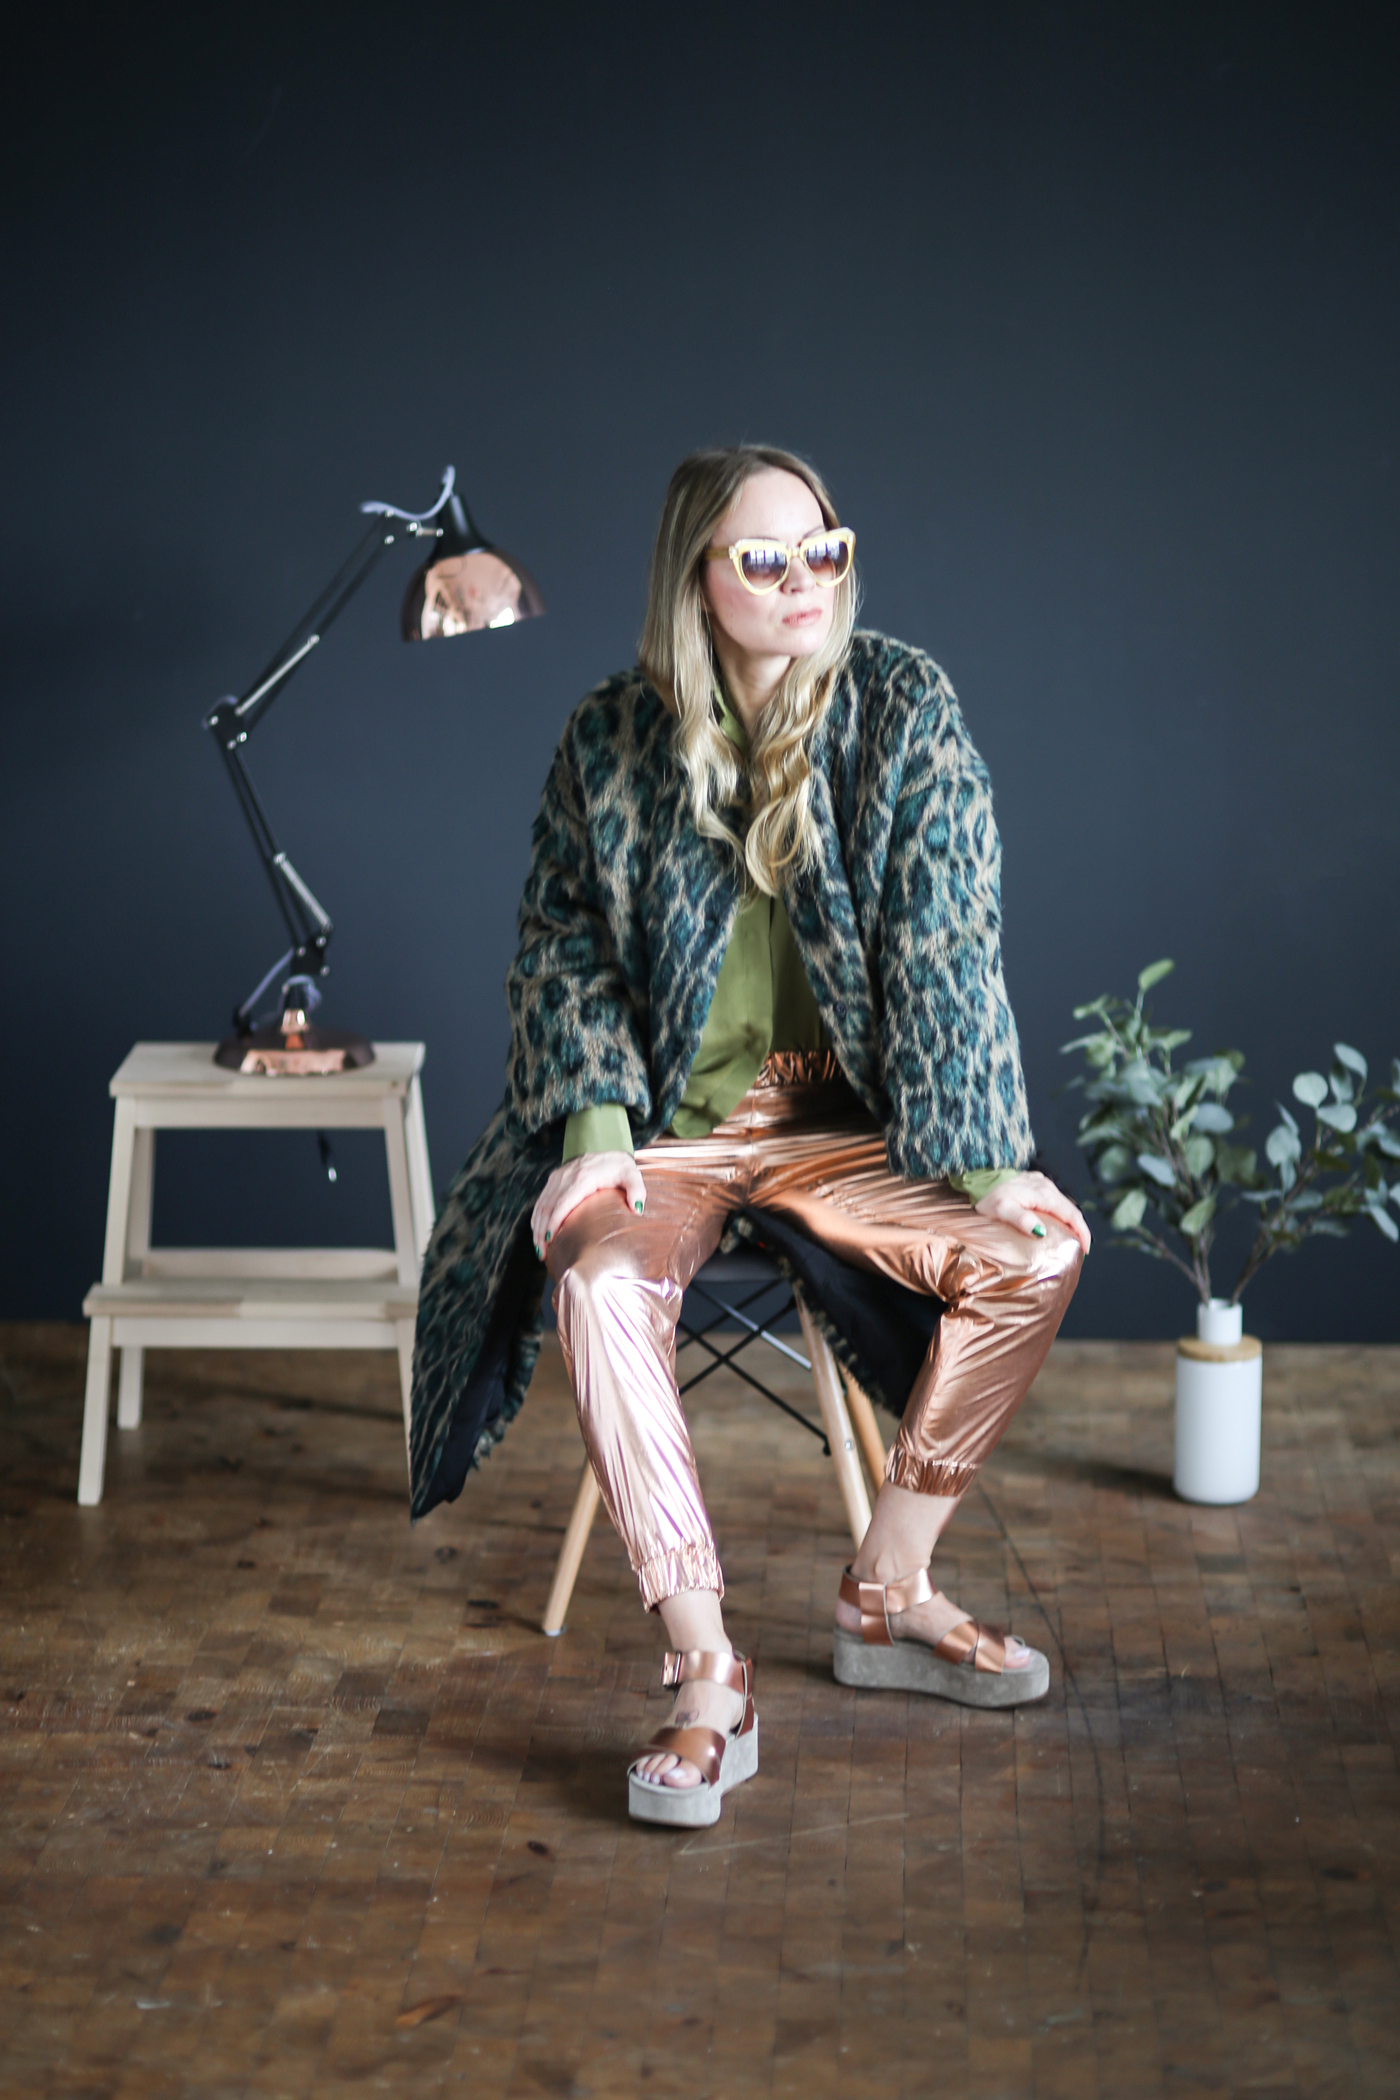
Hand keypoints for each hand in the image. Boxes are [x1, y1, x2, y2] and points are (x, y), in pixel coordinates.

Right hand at [530, 1150, 647, 1257]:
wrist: (607, 1147)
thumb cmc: (620, 1167)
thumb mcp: (632, 1175)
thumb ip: (636, 1190)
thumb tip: (637, 1209)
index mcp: (583, 1178)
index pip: (563, 1203)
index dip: (554, 1222)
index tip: (550, 1241)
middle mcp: (566, 1176)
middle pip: (547, 1207)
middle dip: (542, 1232)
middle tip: (543, 1254)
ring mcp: (558, 1177)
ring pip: (541, 1205)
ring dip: (537, 1228)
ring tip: (540, 1250)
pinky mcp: (554, 1179)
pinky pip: (541, 1201)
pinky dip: (537, 1218)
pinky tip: (538, 1233)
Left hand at [974, 1171, 1091, 1253]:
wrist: (979, 1179)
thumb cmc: (988, 1196)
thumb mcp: (1001, 1210)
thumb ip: (1021, 1220)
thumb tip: (1041, 1231)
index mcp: (1043, 1194)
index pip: (1071, 1214)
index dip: (1082, 1232)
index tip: (1085, 1250)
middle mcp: (1047, 1186)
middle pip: (1070, 1210)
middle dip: (1079, 1230)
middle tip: (1079, 1249)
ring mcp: (1042, 1183)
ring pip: (1063, 1205)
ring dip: (1070, 1222)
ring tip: (1070, 1239)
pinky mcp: (1036, 1183)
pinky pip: (1054, 1200)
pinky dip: (1060, 1214)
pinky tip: (1056, 1224)